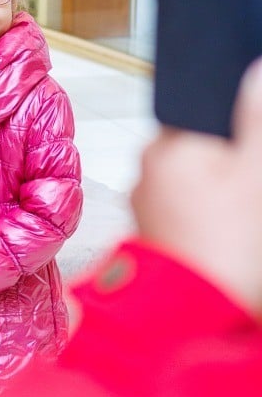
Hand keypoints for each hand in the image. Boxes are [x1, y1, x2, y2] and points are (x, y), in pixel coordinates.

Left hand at [131, 57, 261, 315]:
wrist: (197, 327)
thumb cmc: (227, 252)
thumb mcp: (257, 177)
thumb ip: (256, 119)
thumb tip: (256, 70)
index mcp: (166, 147)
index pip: (202, 112)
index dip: (236, 124)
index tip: (251, 148)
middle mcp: (146, 172)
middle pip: (202, 148)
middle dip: (233, 160)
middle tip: (251, 191)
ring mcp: (147, 207)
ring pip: (196, 182)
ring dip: (224, 190)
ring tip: (245, 218)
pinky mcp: (154, 236)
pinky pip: (187, 210)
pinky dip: (210, 215)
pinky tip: (231, 234)